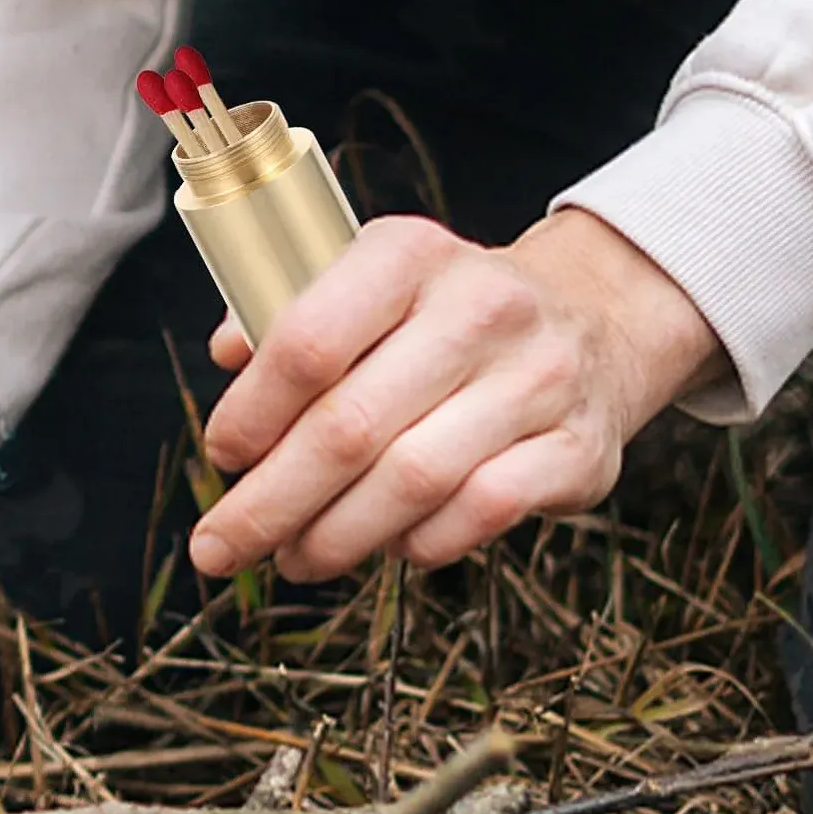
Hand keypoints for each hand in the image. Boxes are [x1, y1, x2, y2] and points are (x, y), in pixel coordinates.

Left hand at [190, 210, 723, 582]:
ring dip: (334, 537)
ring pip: (411, 481)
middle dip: (270, 502)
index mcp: (409, 255)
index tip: (222, 455)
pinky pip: (477, 515)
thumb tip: (227, 355)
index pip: (307, 341)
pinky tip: (382, 547)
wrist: (591, 321)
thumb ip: (288, 312)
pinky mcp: (578, 446)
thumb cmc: (442, 314)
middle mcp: (480, 307)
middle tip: (222, 546)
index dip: (251, 412)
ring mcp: (538, 378)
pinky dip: (417, 543)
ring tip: (291, 558)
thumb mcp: (369, 283)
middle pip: (349, 426)